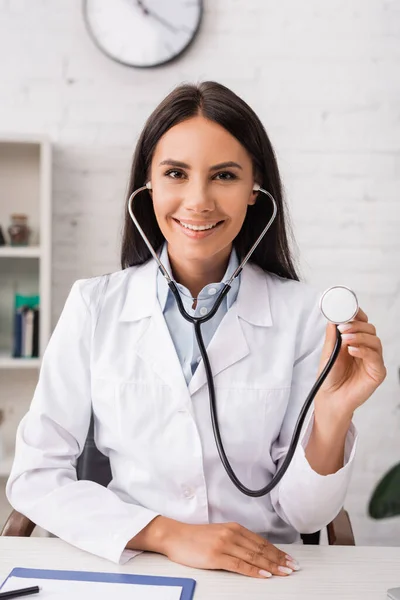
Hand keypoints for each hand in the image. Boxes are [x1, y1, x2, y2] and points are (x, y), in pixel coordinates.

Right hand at [160, 519, 298, 577]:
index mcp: (234, 528)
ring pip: (254, 557)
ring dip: (271, 566)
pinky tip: (264, 574)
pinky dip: (254, 571)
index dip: (277, 551)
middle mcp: (232, 534)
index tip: (288, 559)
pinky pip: (240, 565)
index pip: (261, 542)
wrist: (175, 536)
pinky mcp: (216, 556)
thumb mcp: (219, 533)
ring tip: (284, 572)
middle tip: (292, 567)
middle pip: (261, 549)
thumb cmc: (195, 538)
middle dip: (279, 559)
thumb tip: (254, 551)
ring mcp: (224, 545)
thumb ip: (236, 540)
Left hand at [316, 307, 386, 419]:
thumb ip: (333, 335)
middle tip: (343, 327)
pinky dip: (364, 350)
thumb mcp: (328, 351)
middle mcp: (366, 349)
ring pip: (375, 340)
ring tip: (345, 339)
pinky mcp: (377, 372)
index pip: (362, 323)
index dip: (357, 315)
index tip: (349, 310)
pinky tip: (352, 350)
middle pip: (370, 329)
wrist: (330, 397)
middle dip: (357, 325)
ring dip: (359, 336)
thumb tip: (333, 317)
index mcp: (355, 341)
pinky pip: (375, 357)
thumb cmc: (330, 376)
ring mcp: (373, 360)